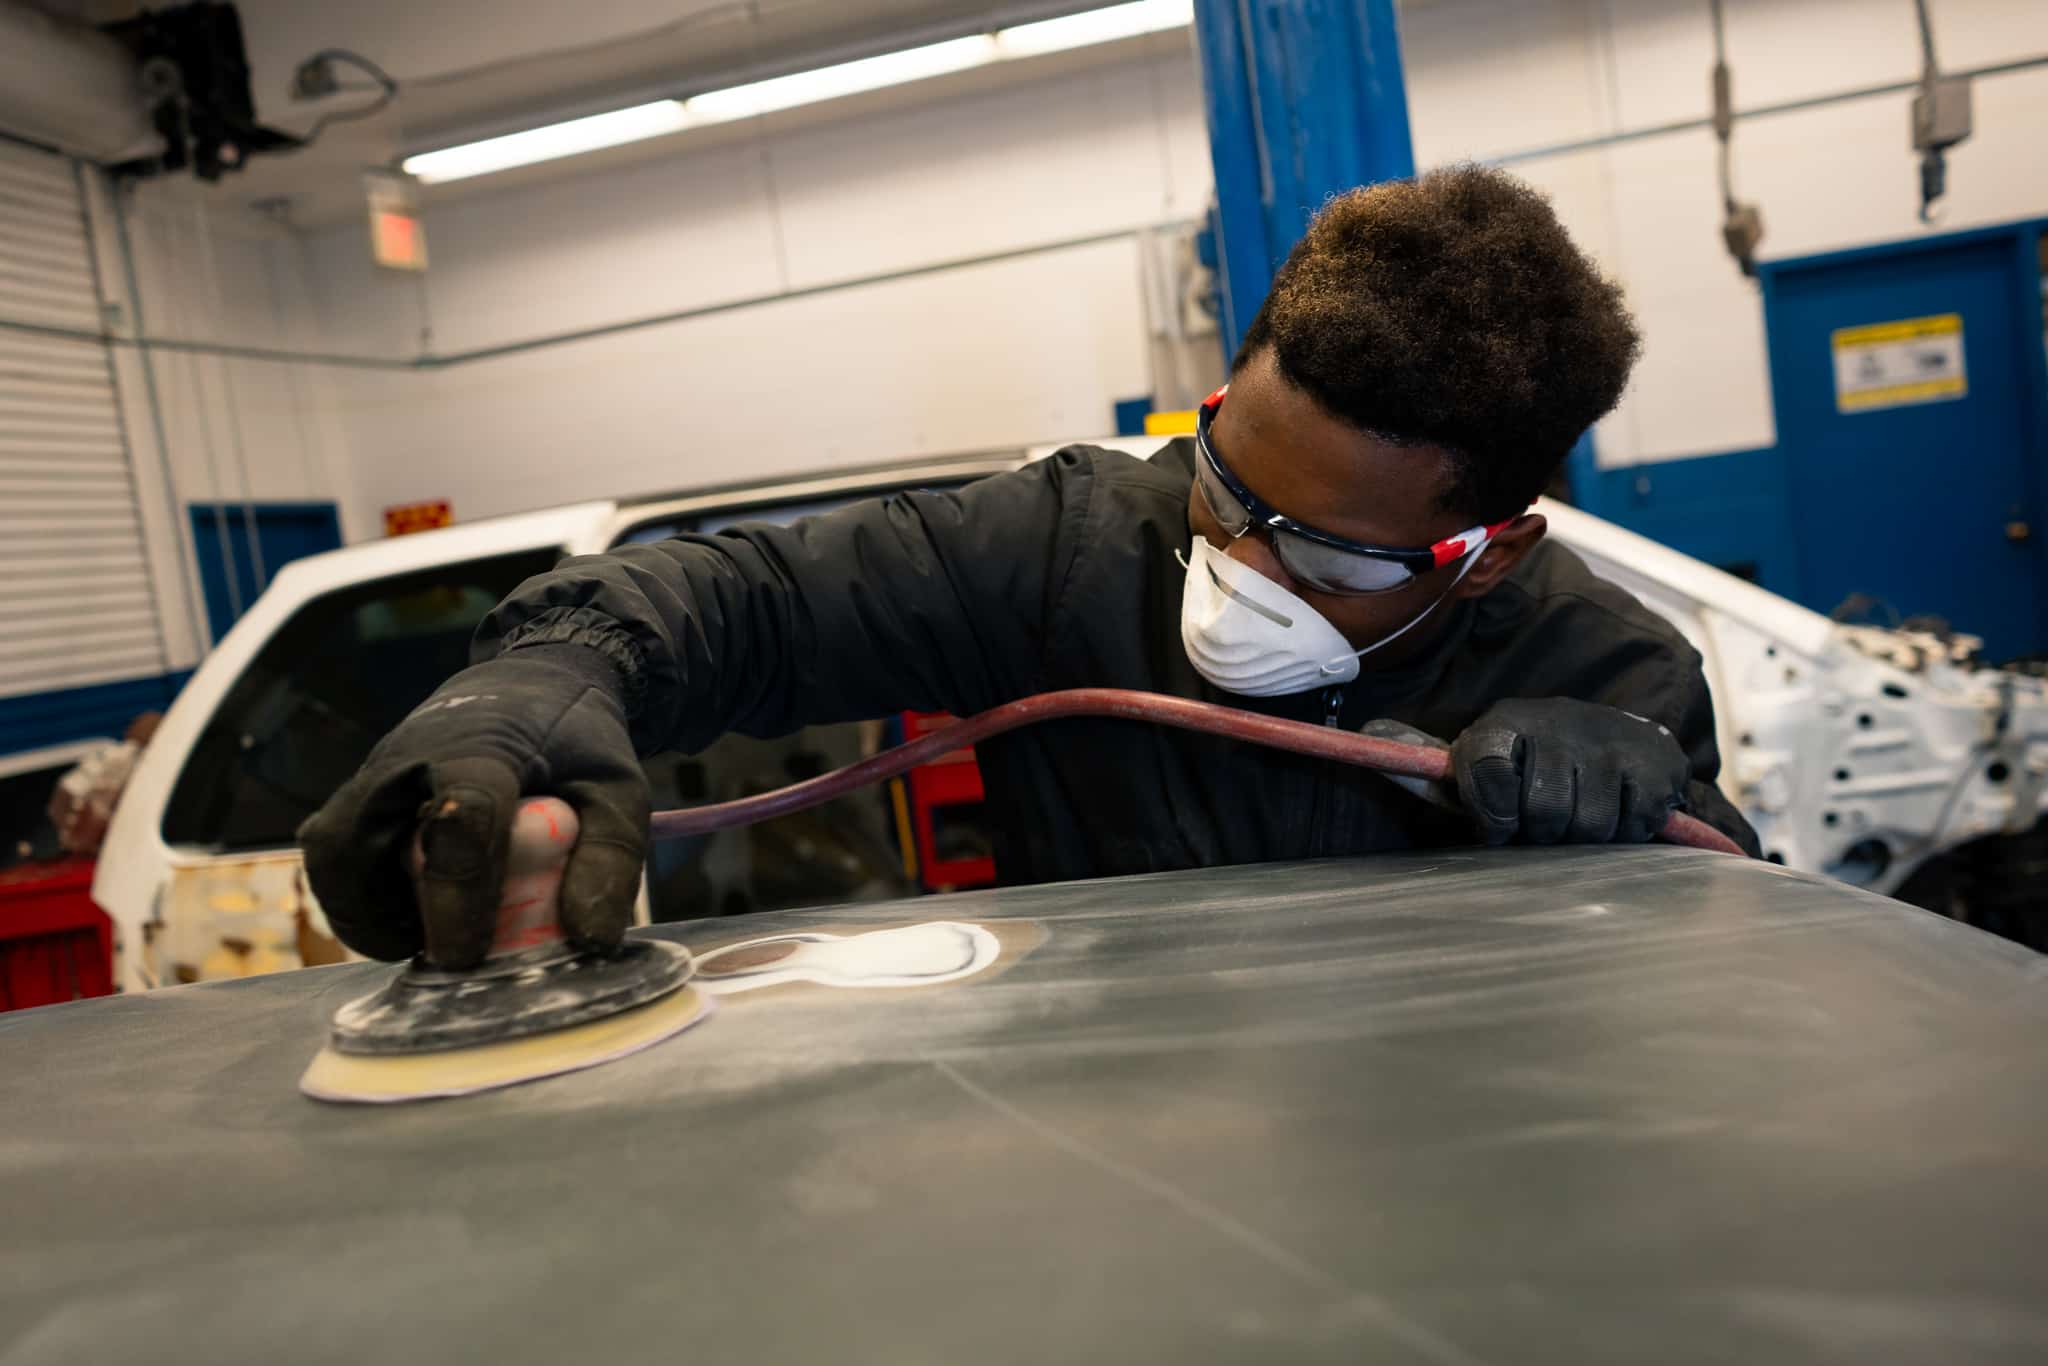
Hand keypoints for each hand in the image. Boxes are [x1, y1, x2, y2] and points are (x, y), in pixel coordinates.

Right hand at [297, 644, 647, 966]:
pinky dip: (356, 893)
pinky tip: (404, 919)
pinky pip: (335, 846)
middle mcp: (413, 752)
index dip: (458, 895)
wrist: (534, 679)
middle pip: (360, 838)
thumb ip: (610, 860)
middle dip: (382, 913)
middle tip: (432, 956)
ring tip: (415, 942)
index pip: (461, 819)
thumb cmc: (577, 741)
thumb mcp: (618, 791)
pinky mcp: (363, 785)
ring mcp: (379, 766)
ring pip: (332, 847)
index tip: (466, 956)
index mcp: (486, 747)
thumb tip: (590, 938)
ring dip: (360, 909)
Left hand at [1450, 698, 1687, 845]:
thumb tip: (1488, 832)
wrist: (1604, 727)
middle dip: (1543, 833)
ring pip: (1591, 824)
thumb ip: (1475, 788)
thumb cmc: (1533, 758)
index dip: (1493, 814)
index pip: (1490, 770)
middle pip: (1545, 808)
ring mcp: (1609, 741)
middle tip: (1545, 829)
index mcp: (1507, 722)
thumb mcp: (1489, 758)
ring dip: (1583, 837)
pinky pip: (1634, 824)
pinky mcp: (1653, 761)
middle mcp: (1559, 723)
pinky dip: (1625, 833)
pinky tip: (1615, 813)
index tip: (1500, 829)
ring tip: (1578, 820)